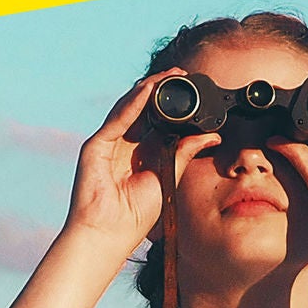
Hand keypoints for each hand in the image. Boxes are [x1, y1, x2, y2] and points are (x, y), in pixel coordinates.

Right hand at [65, 69, 222, 251]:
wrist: (110, 233)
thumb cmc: (136, 215)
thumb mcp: (169, 176)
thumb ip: (185, 152)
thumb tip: (212, 136)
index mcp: (141, 151)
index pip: (155, 118)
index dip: (170, 101)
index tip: (188, 86)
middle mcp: (124, 144)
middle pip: (141, 108)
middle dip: (159, 89)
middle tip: (180, 74)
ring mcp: (108, 143)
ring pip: (128, 108)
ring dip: (146, 90)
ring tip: (166, 76)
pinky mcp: (95, 146)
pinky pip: (116, 120)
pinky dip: (131, 104)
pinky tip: (146, 91)